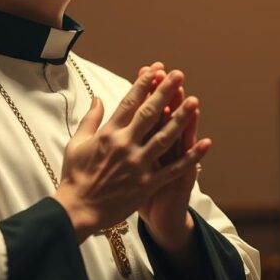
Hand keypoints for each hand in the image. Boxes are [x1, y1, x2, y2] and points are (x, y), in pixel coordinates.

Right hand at [52, 69, 207, 241]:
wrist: (77, 210)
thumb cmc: (74, 176)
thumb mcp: (76, 143)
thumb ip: (90, 119)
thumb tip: (97, 98)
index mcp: (108, 133)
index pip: (129, 102)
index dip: (143, 84)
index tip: (155, 70)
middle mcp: (125, 145)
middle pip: (150, 113)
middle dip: (165, 92)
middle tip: (178, 75)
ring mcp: (138, 164)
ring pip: (165, 137)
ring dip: (181, 118)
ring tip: (194, 101)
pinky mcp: (147, 184)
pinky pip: (173, 169)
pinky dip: (191, 157)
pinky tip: (205, 144)